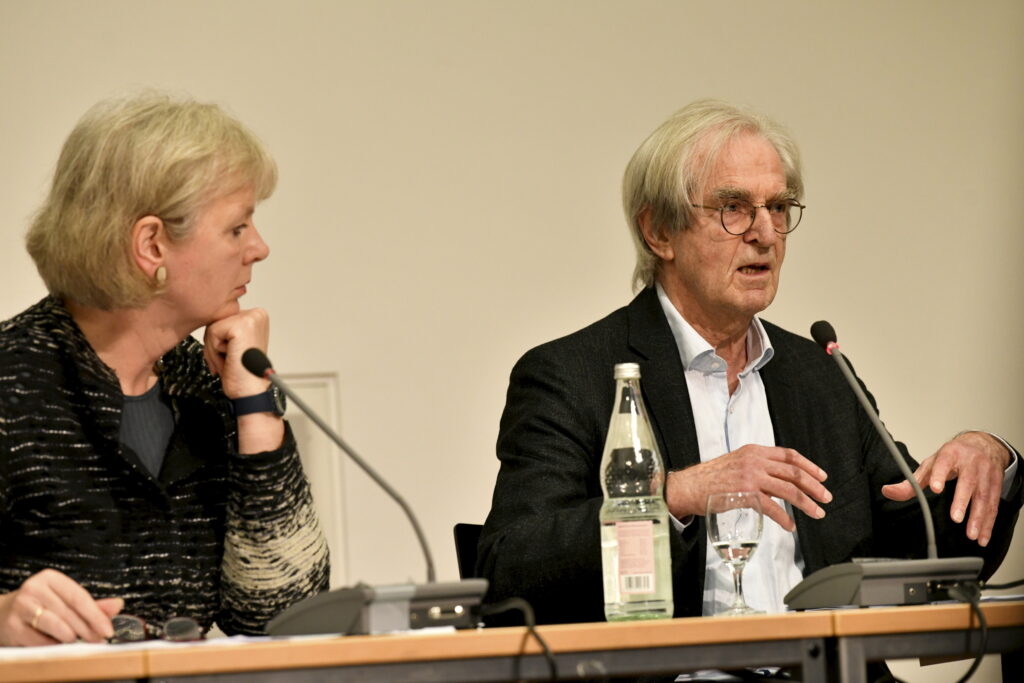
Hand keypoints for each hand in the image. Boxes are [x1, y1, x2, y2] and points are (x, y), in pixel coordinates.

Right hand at [0, 569, 122, 645]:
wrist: (2, 614)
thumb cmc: (40, 606)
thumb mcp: (63, 599)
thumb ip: (91, 604)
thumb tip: (119, 605)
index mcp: (50, 578)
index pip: (79, 597)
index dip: (96, 615)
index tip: (108, 630)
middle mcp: (34, 589)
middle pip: (69, 612)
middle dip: (87, 630)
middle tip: (99, 640)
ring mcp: (21, 608)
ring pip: (55, 626)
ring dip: (71, 638)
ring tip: (77, 642)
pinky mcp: (13, 627)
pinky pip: (40, 641)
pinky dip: (53, 645)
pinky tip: (58, 646)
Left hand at [203, 308, 270, 398]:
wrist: (250, 392)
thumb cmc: (242, 372)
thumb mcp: (235, 342)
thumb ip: (227, 327)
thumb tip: (208, 317)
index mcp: (257, 316)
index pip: (223, 320)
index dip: (220, 341)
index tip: (233, 355)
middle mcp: (257, 314)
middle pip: (216, 321)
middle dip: (215, 345)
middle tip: (230, 360)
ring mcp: (250, 318)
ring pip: (212, 327)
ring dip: (214, 350)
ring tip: (231, 360)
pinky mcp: (240, 326)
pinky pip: (212, 333)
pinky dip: (215, 352)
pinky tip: (230, 359)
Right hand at [665, 444, 831, 530]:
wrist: (689, 486)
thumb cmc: (711, 478)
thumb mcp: (737, 464)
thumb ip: (759, 469)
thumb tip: (780, 483)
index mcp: (754, 451)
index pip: (789, 455)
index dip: (809, 466)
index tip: (822, 476)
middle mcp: (755, 461)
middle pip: (793, 472)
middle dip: (814, 486)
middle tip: (826, 497)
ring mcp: (750, 476)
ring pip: (788, 490)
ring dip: (806, 503)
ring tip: (817, 513)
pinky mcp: (745, 494)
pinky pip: (772, 507)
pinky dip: (784, 518)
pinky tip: (790, 525)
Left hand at [882, 431, 1011, 546]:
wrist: (982, 445)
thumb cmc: (954, 456)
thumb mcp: (931, 463)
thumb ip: (911, 481)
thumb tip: (888, 491)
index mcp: (950, 454)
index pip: (944, 463)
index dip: (939, 475)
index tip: (935, 488)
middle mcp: (970, 463)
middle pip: (967, 482)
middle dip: (962, 501)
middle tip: (955, 518)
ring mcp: (985, 474)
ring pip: (984, 497)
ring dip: (978, 518)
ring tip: (972, 535)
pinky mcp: (996, 485)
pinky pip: (994, 506)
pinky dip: (988, 523)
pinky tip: (982, 537)